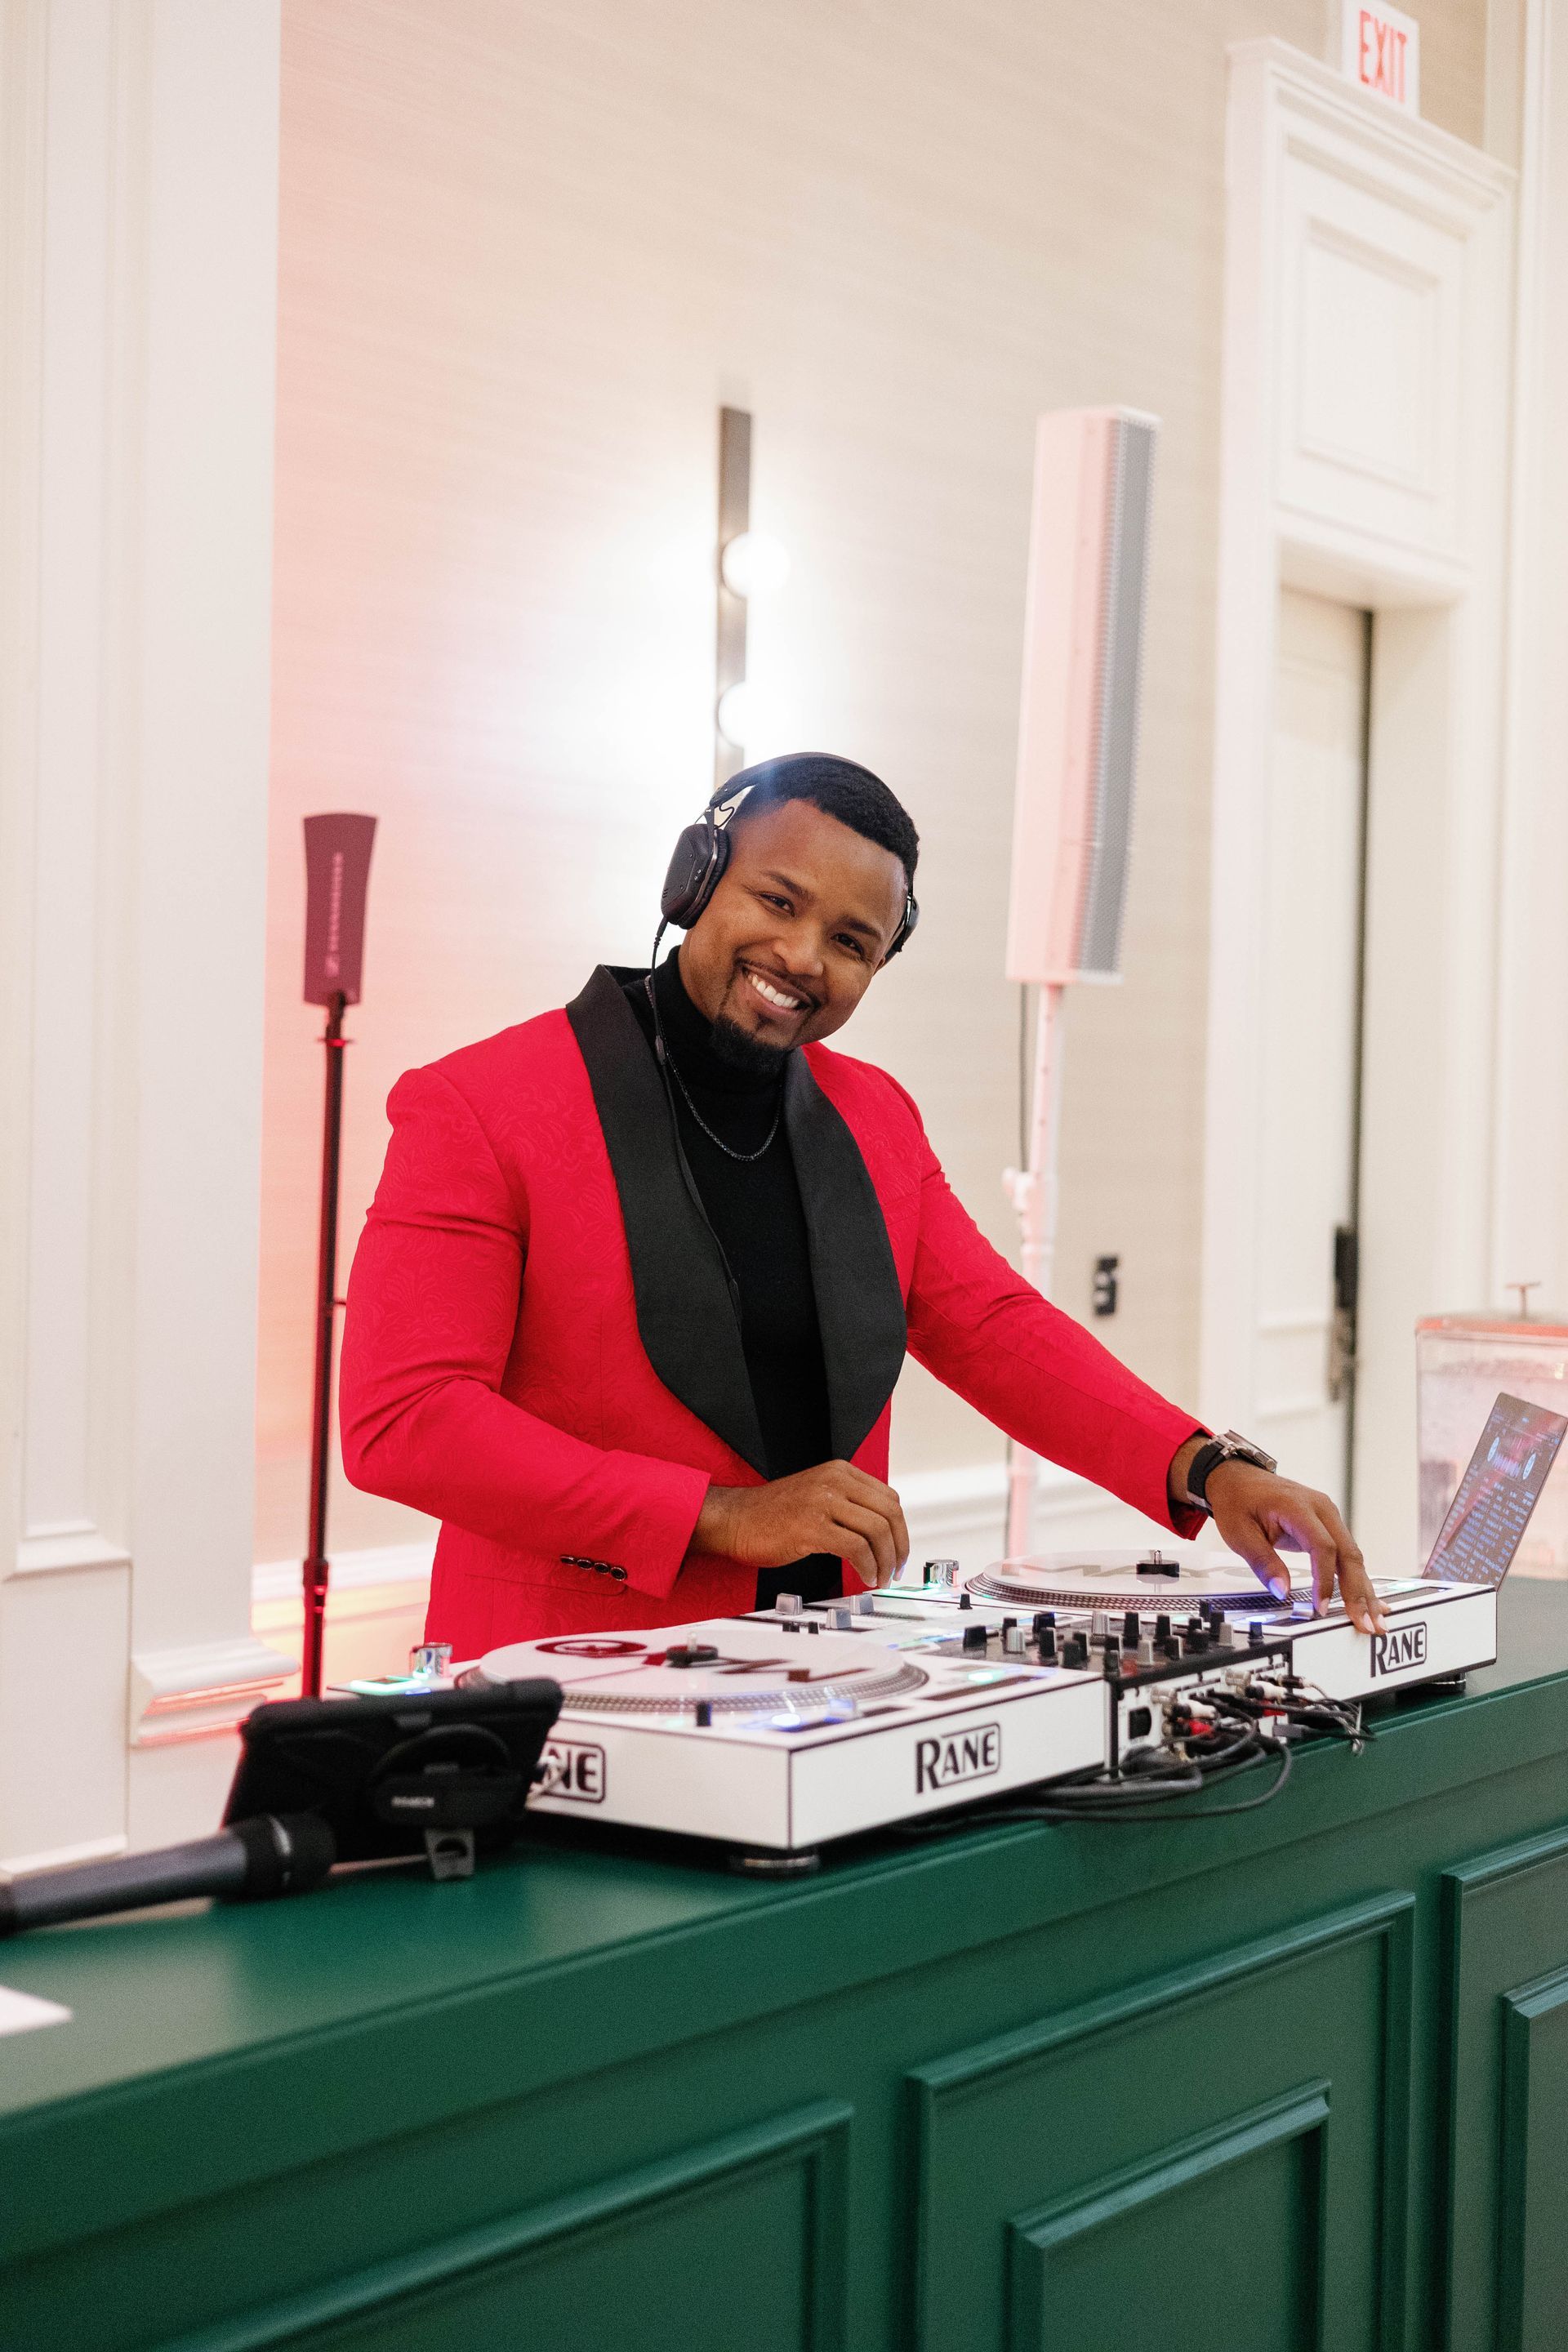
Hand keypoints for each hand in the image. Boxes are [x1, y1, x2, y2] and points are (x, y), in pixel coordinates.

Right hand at [692, 1462, 909, 1588]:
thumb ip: (849, 1504)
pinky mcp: (812, 1526)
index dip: (901, 1530)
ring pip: (876, 1530)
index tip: (899, 1552)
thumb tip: (884, 1531)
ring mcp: (822, 1501)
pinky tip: (865, 1577)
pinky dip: (867, 1566)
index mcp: (839, 1471)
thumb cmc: (772, 1514)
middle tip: (895, 1569)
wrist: (734, 1519)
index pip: (889, 1499)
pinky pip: (856, 1548)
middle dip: (899, 1547)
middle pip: (889, 1513)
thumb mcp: (818, 1496)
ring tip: (880, 1578)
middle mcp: (834, 1481)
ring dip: (885, 1561)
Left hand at [1201, 1460, 1386, 1635]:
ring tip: (1374, 1620)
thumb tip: (1282, 1591)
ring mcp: (1329, 1516)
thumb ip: (1262, 1562)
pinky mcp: (1329, 1526)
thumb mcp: (1239, 1533)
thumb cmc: (1239, 1501)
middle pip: (1348, 1553)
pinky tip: (1368, 1600)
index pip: (1322, 1546)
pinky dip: (1357, 1579)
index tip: (1322, 1606)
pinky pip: (1346, 1554)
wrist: (1239, 1478)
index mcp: (1298, 1506)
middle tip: (1367, 1623)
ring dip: (1363, 1589)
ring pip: (1353, 1556)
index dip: (1325, 1580)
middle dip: (1359, 1592)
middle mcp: (1322, 1509)